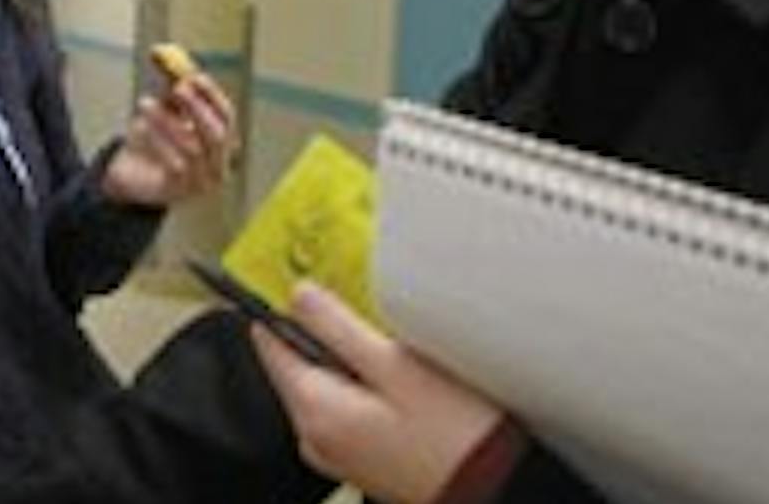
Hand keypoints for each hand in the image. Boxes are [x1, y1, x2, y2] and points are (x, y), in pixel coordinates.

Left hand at [100, 71, 235, 206]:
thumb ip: (170, 90)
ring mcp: (201, 182)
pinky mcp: (180, 192)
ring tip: (144, 103)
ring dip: (168, 121)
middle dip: (197, 108)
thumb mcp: (164, 112)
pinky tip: (142, 127)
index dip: (212, 95)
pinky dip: (159, 141)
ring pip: (193, 148)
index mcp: (220, 142)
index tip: (193, 77)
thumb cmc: (152, 140)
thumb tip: (168, 60)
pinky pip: (175, 164)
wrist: (128, 176)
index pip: (227, 116)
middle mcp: (218, 164)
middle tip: (175, 88)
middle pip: (218, 134)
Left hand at [251, 283, 505, 503]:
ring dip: (352, 360)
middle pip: (297, 361)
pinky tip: (406, 387)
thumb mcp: (395, 364)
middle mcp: (313, 436)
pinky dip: (366, 387)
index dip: (289, 307)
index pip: (269, 340)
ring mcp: (335, 452)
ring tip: (400, 359)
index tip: (314, 286)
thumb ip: (337, 326)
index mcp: (313, 410)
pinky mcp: (360, 457)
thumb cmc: (456, 436)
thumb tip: (298, 295)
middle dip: (328, 335)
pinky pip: (347, 406)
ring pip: (325, 382)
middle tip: (377, 325)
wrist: (500, 490)